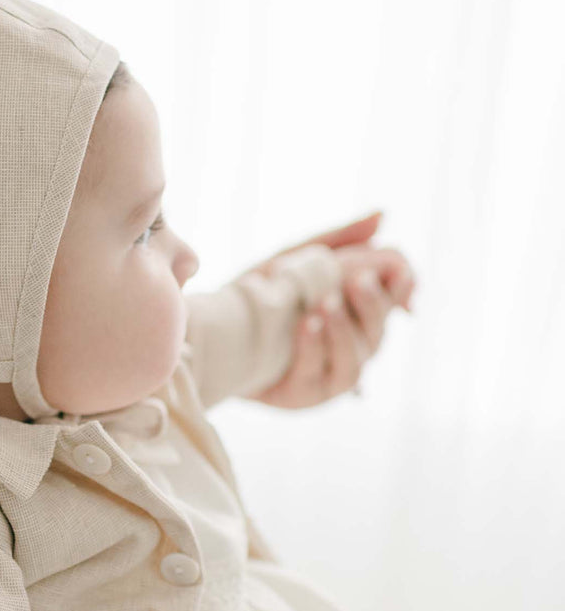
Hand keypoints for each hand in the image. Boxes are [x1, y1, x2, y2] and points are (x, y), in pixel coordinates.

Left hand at [252, 212, 415, 407]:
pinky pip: (320, 375)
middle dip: (372, 305)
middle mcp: (350, 346)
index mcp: (355, 313)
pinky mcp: (304, 395)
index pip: (394, 300)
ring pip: (357, 360)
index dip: (401, 287)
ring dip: (344, 331)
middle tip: (356, 280)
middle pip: (378, 331)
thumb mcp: (293, 259)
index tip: (398, 271)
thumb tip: (383, 215)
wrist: (209, 335)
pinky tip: (305, 325)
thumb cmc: (257, 296)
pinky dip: (315, 348)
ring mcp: (328, 374)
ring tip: (325, 304)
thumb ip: (337, 239)